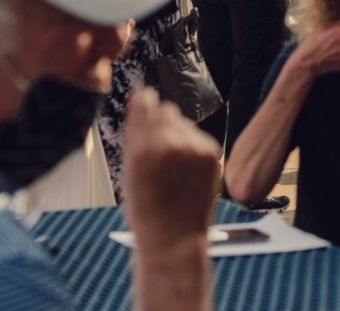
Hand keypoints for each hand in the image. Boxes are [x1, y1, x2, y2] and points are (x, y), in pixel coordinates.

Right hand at [122, 89, 221, 251]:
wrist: (174, 238)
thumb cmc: (147, 211)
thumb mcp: (127, 171)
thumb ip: (134, 135)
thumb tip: (141, 102)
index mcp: (141, 148)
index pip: (144, 100)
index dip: (144, 102)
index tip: (144, 103)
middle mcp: (169, 143)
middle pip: (167, 109)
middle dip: (161, 123)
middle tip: (159, 148)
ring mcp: (193, 148)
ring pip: (184, 123)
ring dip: (178, 135)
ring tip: (174, 166)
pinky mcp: (211, 153)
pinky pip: (199, 136)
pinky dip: (193, 147)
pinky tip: (187, 170)